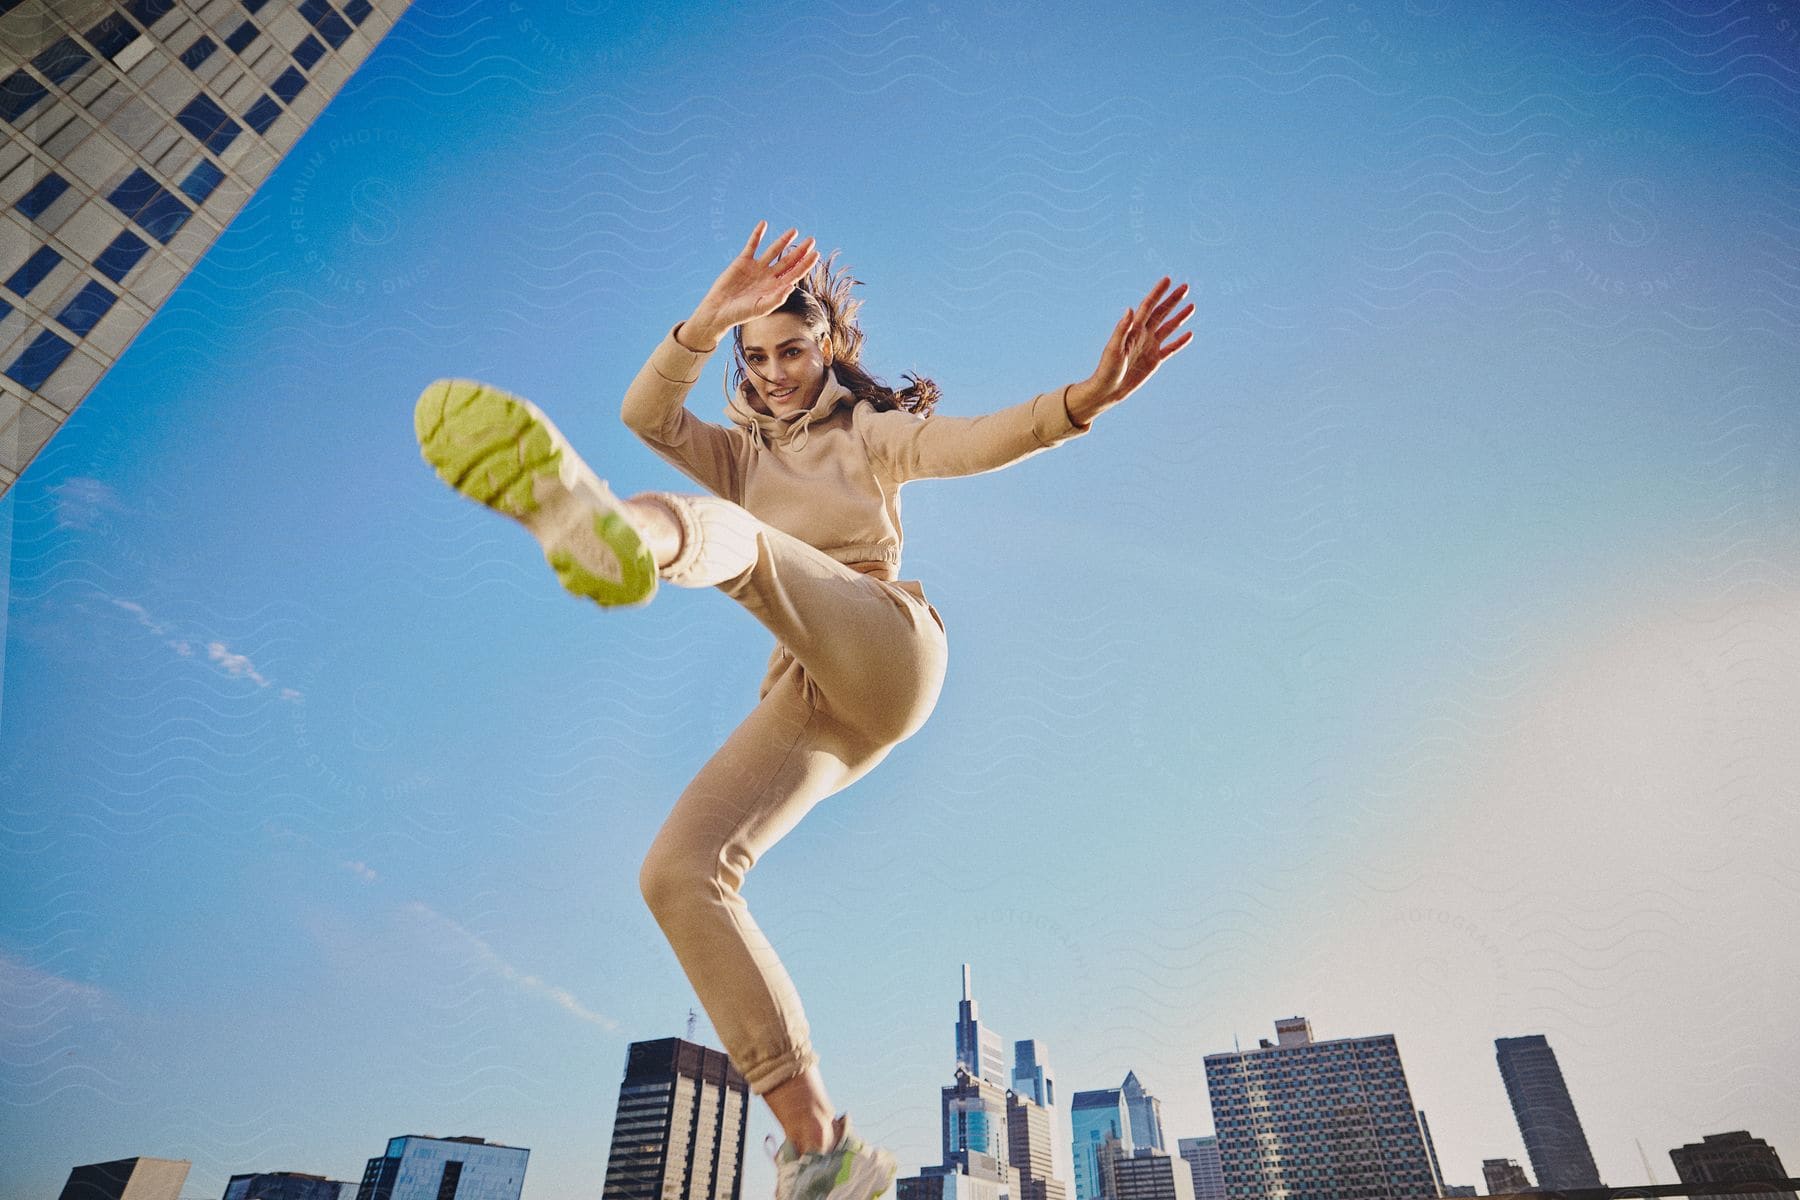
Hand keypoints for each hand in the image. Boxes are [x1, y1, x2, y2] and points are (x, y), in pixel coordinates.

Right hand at [681, 221, 820, 349]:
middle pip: (788, 260)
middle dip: (800, 251)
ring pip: (773, 251)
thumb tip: (792, 286)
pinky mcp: (743, 261)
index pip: (795, 273)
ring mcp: (756, 268)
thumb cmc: (741, 313)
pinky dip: (757, 235)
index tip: (815, 254)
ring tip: (795, 231)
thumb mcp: (760, 308)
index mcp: (776, 287)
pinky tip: (764, 224)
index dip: (805, 264)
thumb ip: (776, 298)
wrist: (719, 310)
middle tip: (811, 240)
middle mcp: (769, 276)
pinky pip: (752, 245)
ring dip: (783, 240)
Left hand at [1067, 277, 1193, 423]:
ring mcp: (1150, 347)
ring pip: (1168, 328)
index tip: (1167, 279)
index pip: (1148, 306)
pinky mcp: (1154, 360)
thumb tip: (1130, 309)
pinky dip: (1180, 342)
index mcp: (1133, 329)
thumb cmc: (1107, 369)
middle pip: (1161, 313)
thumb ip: (1122, 329)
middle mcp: (1143, 335)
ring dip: (1179, 317)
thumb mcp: (1113, 348)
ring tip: (1191, 306)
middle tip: (1185, 287)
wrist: (1109, 390)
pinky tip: (1190, 334)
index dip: (1157, 293)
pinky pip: (1171, 349)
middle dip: (1173, 300)